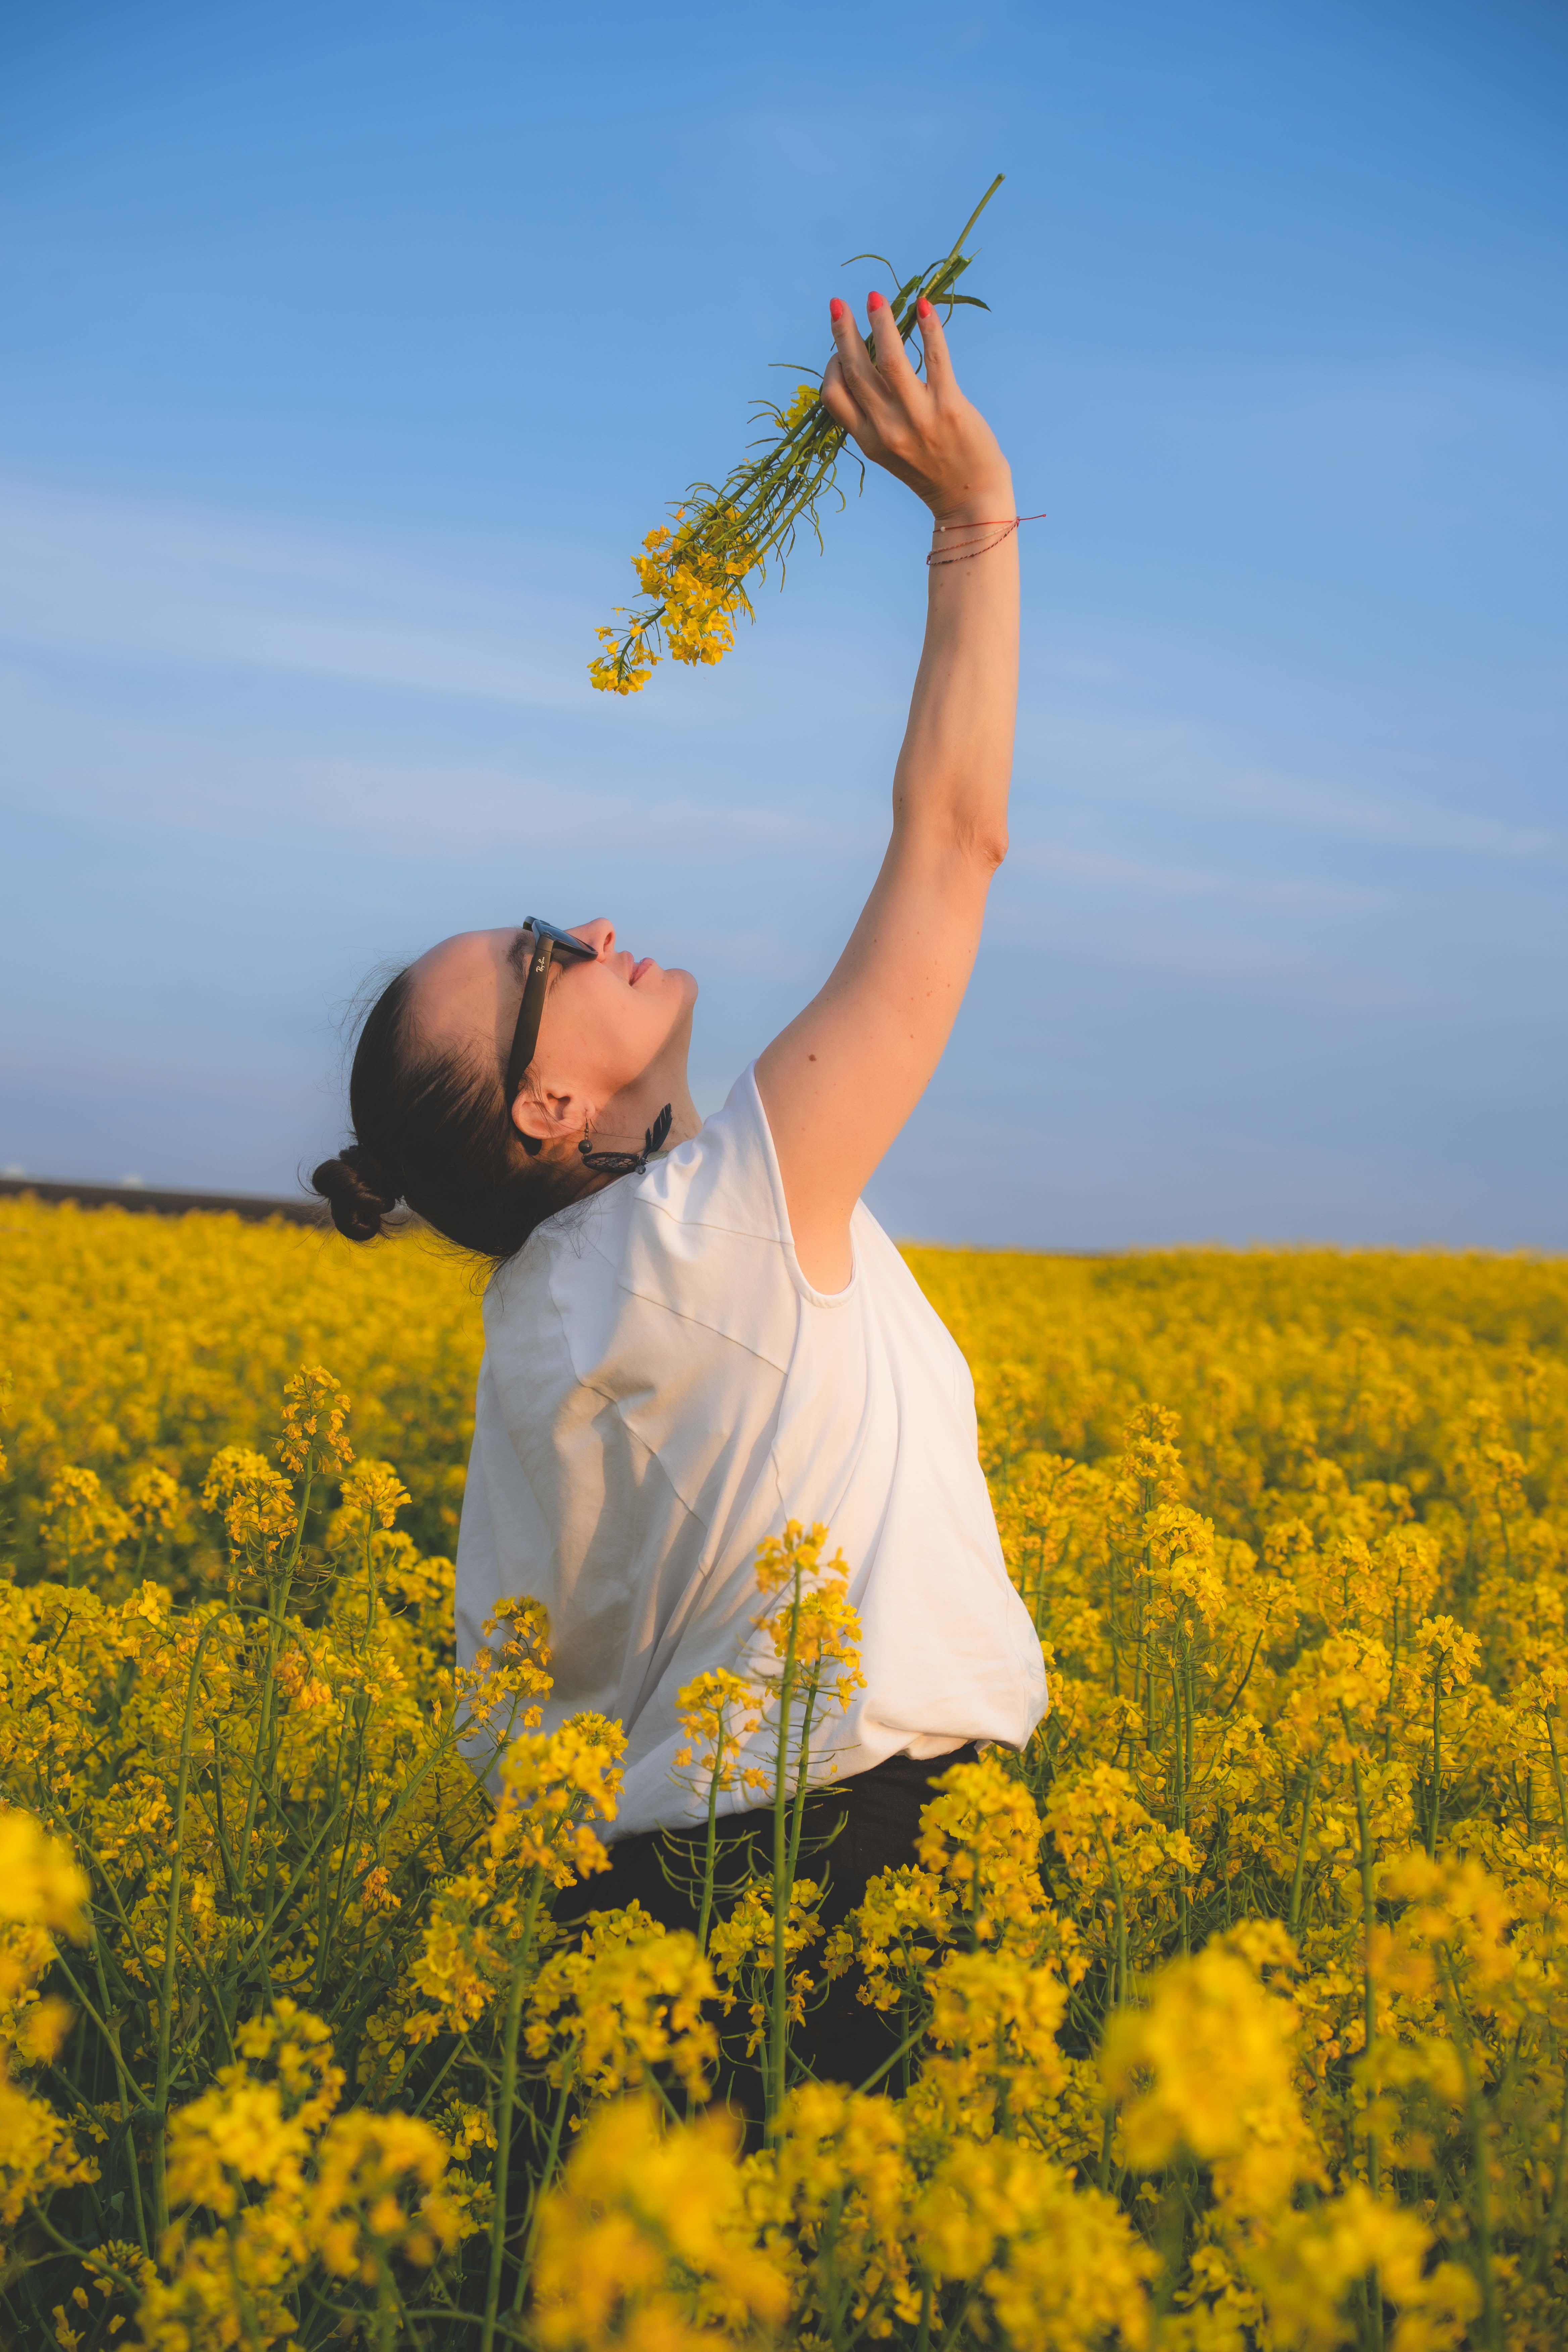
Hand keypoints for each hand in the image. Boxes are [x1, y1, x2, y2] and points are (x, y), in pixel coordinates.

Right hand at [820, 292, 1011, 524]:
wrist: (970, 502)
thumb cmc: (931, 472)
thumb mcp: (890, 452)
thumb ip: (873, 420)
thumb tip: (863, 373)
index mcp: (869, 441)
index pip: (834, 396)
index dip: (831, 366)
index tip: (838, 348)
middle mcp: (888, 429)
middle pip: (856, 371)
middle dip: (844, 332)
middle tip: (839, 303)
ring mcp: (918, 418)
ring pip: (890, 360)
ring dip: (880, 322)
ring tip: (875, 297)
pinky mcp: (950, 407)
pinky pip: (935, 359)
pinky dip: (929, 329)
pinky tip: (923, 306)